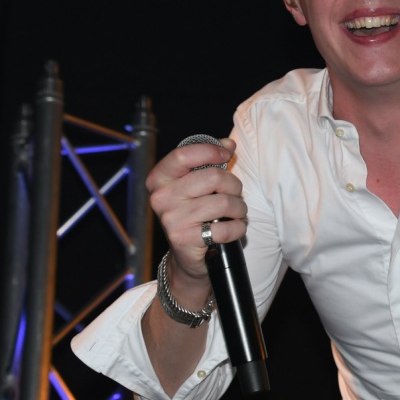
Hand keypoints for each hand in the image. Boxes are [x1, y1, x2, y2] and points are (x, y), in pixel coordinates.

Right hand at [145, 138, 247, 281]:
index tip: (226, 154)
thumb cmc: (195, 214)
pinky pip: (226, 228)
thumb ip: (210, 162)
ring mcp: (172, 219)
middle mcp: (161, 198)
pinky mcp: (185, 239)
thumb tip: (228, 144)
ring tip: (236, 214)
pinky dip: (238, 228)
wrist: (187, 256)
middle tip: (234, 196)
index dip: (210, 151)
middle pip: (213, 177)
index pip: (184, 155)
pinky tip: (233, 229)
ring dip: (240, 209)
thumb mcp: (197, 186)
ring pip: (224, 202)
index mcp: (160, 180)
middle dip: (234, 186)